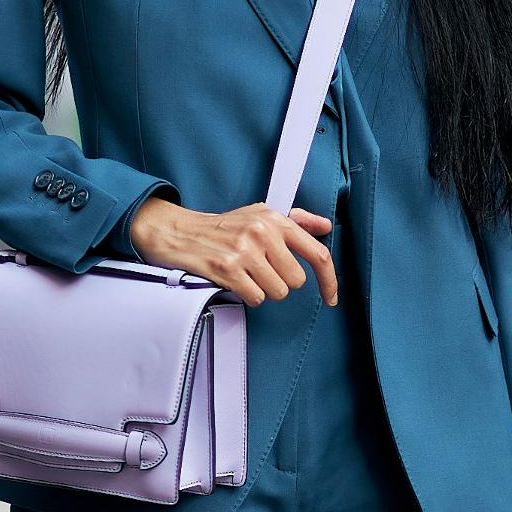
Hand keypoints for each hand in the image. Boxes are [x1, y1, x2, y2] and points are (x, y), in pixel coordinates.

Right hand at [130, 196, 338, 308]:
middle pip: (295, 280)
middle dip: (281, 281)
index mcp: (275, 218)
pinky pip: (256, 298)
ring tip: (246, 273)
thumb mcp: (260, 214)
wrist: (180, 232)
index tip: (331, 296)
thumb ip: (296, 221)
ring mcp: (245, 251)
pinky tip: (236, 280)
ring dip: (263, 289)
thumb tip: (324, 226)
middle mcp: (262, 232)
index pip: (316, 252)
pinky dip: (247, 295)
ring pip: (277, 291)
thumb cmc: (223, 226)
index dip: (329, 279)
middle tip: (261, 269)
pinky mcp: (228, 270)